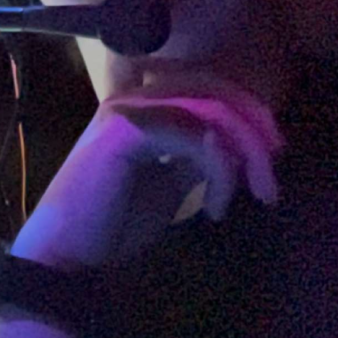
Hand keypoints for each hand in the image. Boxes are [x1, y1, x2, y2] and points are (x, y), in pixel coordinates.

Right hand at [12, 74, 282, 267]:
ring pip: (211, 109)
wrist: (67, 251)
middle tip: (269, 179)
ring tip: (257, 193)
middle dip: (256, 129)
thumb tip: (232, 145)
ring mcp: (127, 109)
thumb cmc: (112, 222)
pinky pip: (195, 137)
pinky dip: (219, 172)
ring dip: (245, 152)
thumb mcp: (169, 183)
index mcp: (140, 104)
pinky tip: (214, 208)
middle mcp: (133, 96)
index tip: (270, 159)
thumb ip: (195, 156)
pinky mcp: (127, 131)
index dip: (248, 113)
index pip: (207, 86)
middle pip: (215, 89)